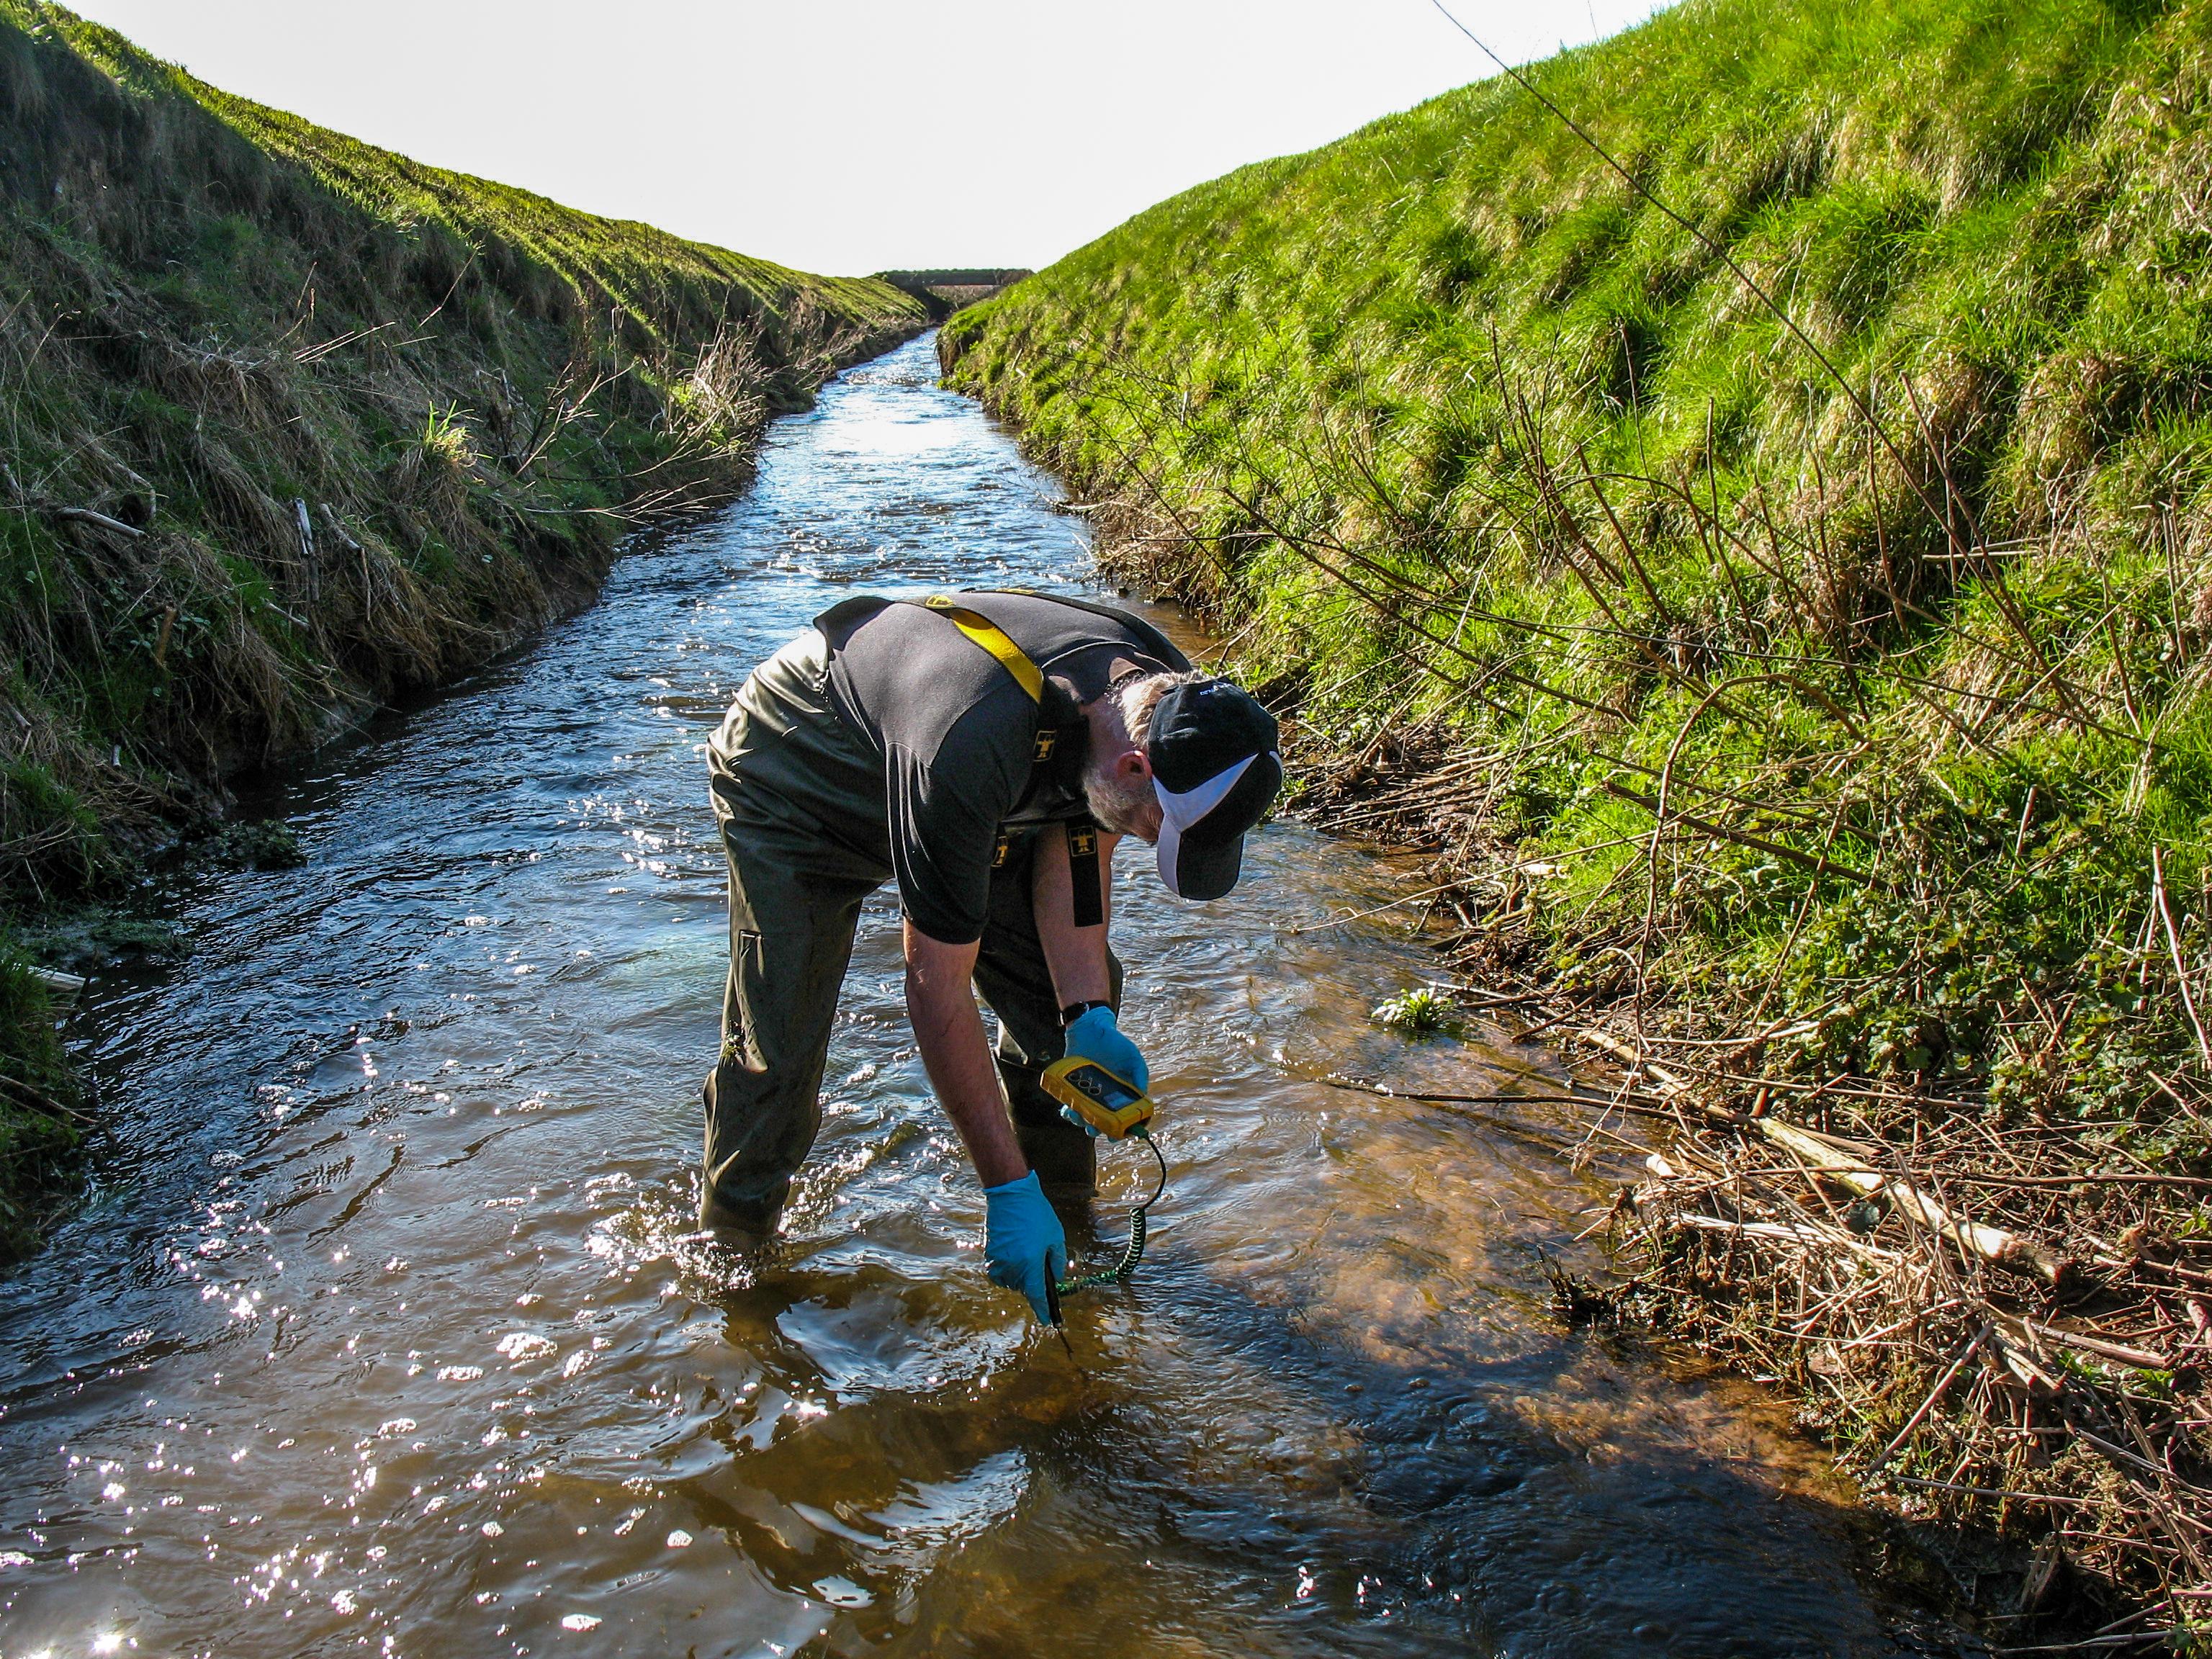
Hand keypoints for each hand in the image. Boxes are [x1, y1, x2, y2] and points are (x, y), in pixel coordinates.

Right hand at [982, 1171, 1066, 1323]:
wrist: (1010, 1196)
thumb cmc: (1037, 1214)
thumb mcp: (1055, 1237)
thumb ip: (1057, 1261)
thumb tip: (1056, 1279)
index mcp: (1031, 1264)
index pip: (1037, 1296)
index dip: (1043, 1310)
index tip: (1048, 1322)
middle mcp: (1013, 1267)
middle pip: (1024, 1289)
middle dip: (1033, 1284)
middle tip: (1041, 1265)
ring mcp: (998, 1261)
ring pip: (1011, 1282)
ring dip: (1020, 1277)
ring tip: (1028, 1256)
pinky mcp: (989, 1255)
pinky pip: (999, 1273)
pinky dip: (1008, 1270)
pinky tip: (1015, 1257)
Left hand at [1059, 1005, 1147, 1133]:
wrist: (1090, 1029)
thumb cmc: (1116, 1043)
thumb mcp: (1133, 1058)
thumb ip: (1139, 1076)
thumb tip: (1143, 1097)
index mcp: (1122, 1094)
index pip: (1124, 1118)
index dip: (1122, 1130)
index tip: (1117, 1136)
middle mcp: (1106, 1098)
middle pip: (1102, 1122)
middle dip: (1098, 1129)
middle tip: (1094, 1128)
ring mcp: (1088, 1094)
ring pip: (1085, 1117)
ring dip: (1082, 1122)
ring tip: (1079, 1118)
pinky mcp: (1073, 1088)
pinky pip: (1070, 1105)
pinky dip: (1068, 1111)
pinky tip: (1068, 1110)